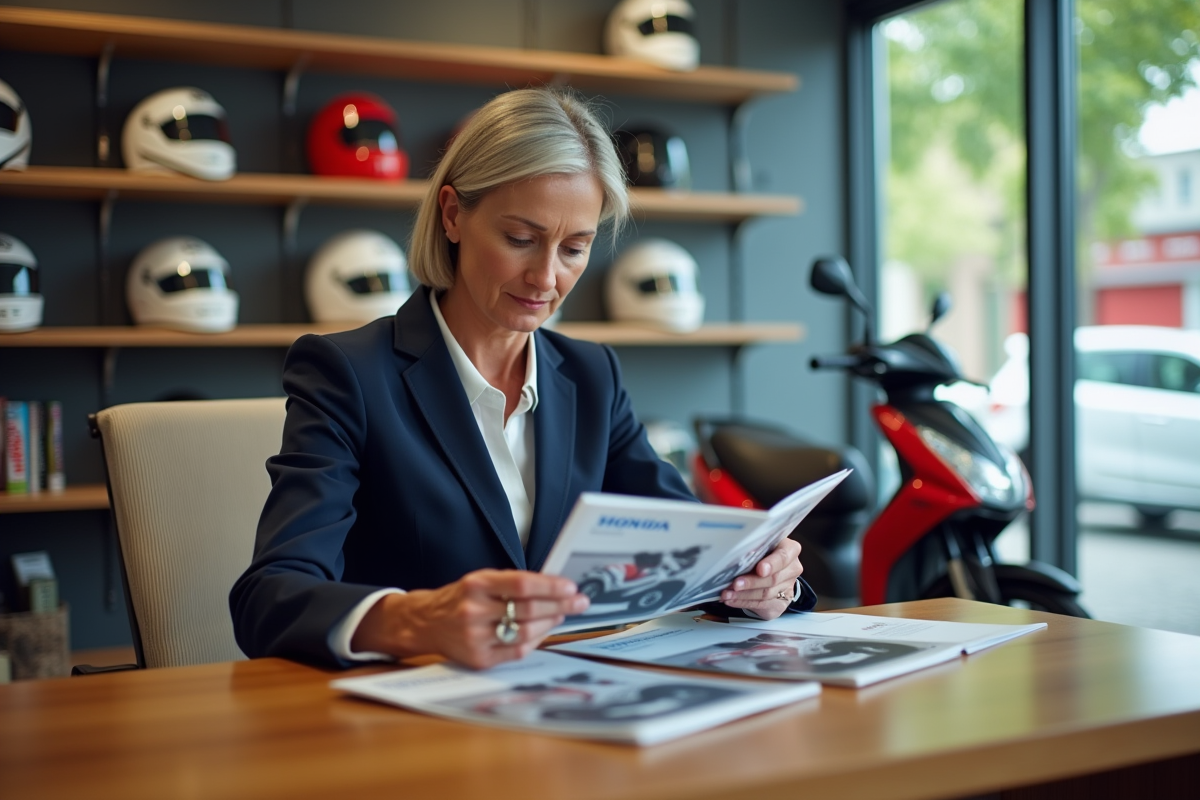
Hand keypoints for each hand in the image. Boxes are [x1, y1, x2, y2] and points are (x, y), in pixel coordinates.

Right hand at [351, 569, 588, 669]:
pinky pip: (516, 652)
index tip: (571, 587)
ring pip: (525, 633)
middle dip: (559, 606)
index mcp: (476, 585)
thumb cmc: (460, 599)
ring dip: (550, 624)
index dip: (550, 586)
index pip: (522, 585)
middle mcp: (474, 611)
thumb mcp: (481, 580)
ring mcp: (475, 638)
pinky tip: (543, 631)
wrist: (425, 622)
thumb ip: (513, 583)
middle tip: (579, 602)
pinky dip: (535, 641)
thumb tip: (555, 587)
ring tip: (562, 615)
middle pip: (527, 610)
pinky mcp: (479, 659)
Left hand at [719, 538, 803, 620]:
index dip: (771, 564)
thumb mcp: (760, 546)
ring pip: (766, 593)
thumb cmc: (762, 553)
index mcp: (790, 549)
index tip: (760, 570)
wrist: (772, 570)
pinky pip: (761, 604)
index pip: (783, 557)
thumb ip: (753, 549)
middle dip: (751, 582)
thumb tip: (736, 555)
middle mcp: (792, 568)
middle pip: (773, 578)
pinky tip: (732, 600)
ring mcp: (788, 587)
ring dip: (743, 595)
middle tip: (735, 584)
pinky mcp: (781, 603)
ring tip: (727, 593)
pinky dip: (743, 602)